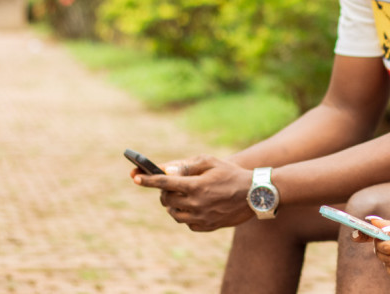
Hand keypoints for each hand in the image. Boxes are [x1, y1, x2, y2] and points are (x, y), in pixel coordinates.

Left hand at [133, 154, 253, 231]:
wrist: (254, 194)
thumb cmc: (231, 173)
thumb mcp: (211, 162)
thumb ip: (187, 165)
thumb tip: (166, 169)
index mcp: (196, 185)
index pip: (164, 182)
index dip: (147, 179)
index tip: (134, 176)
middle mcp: (196, 203)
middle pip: (166, 199)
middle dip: (164, 191)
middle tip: (171, 185)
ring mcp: (201, 217)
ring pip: (173, 213)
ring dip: (173, 204)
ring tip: (183, 195)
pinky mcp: (206, 227)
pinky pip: (186, 222)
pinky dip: (185, 214)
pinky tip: (195, 205)